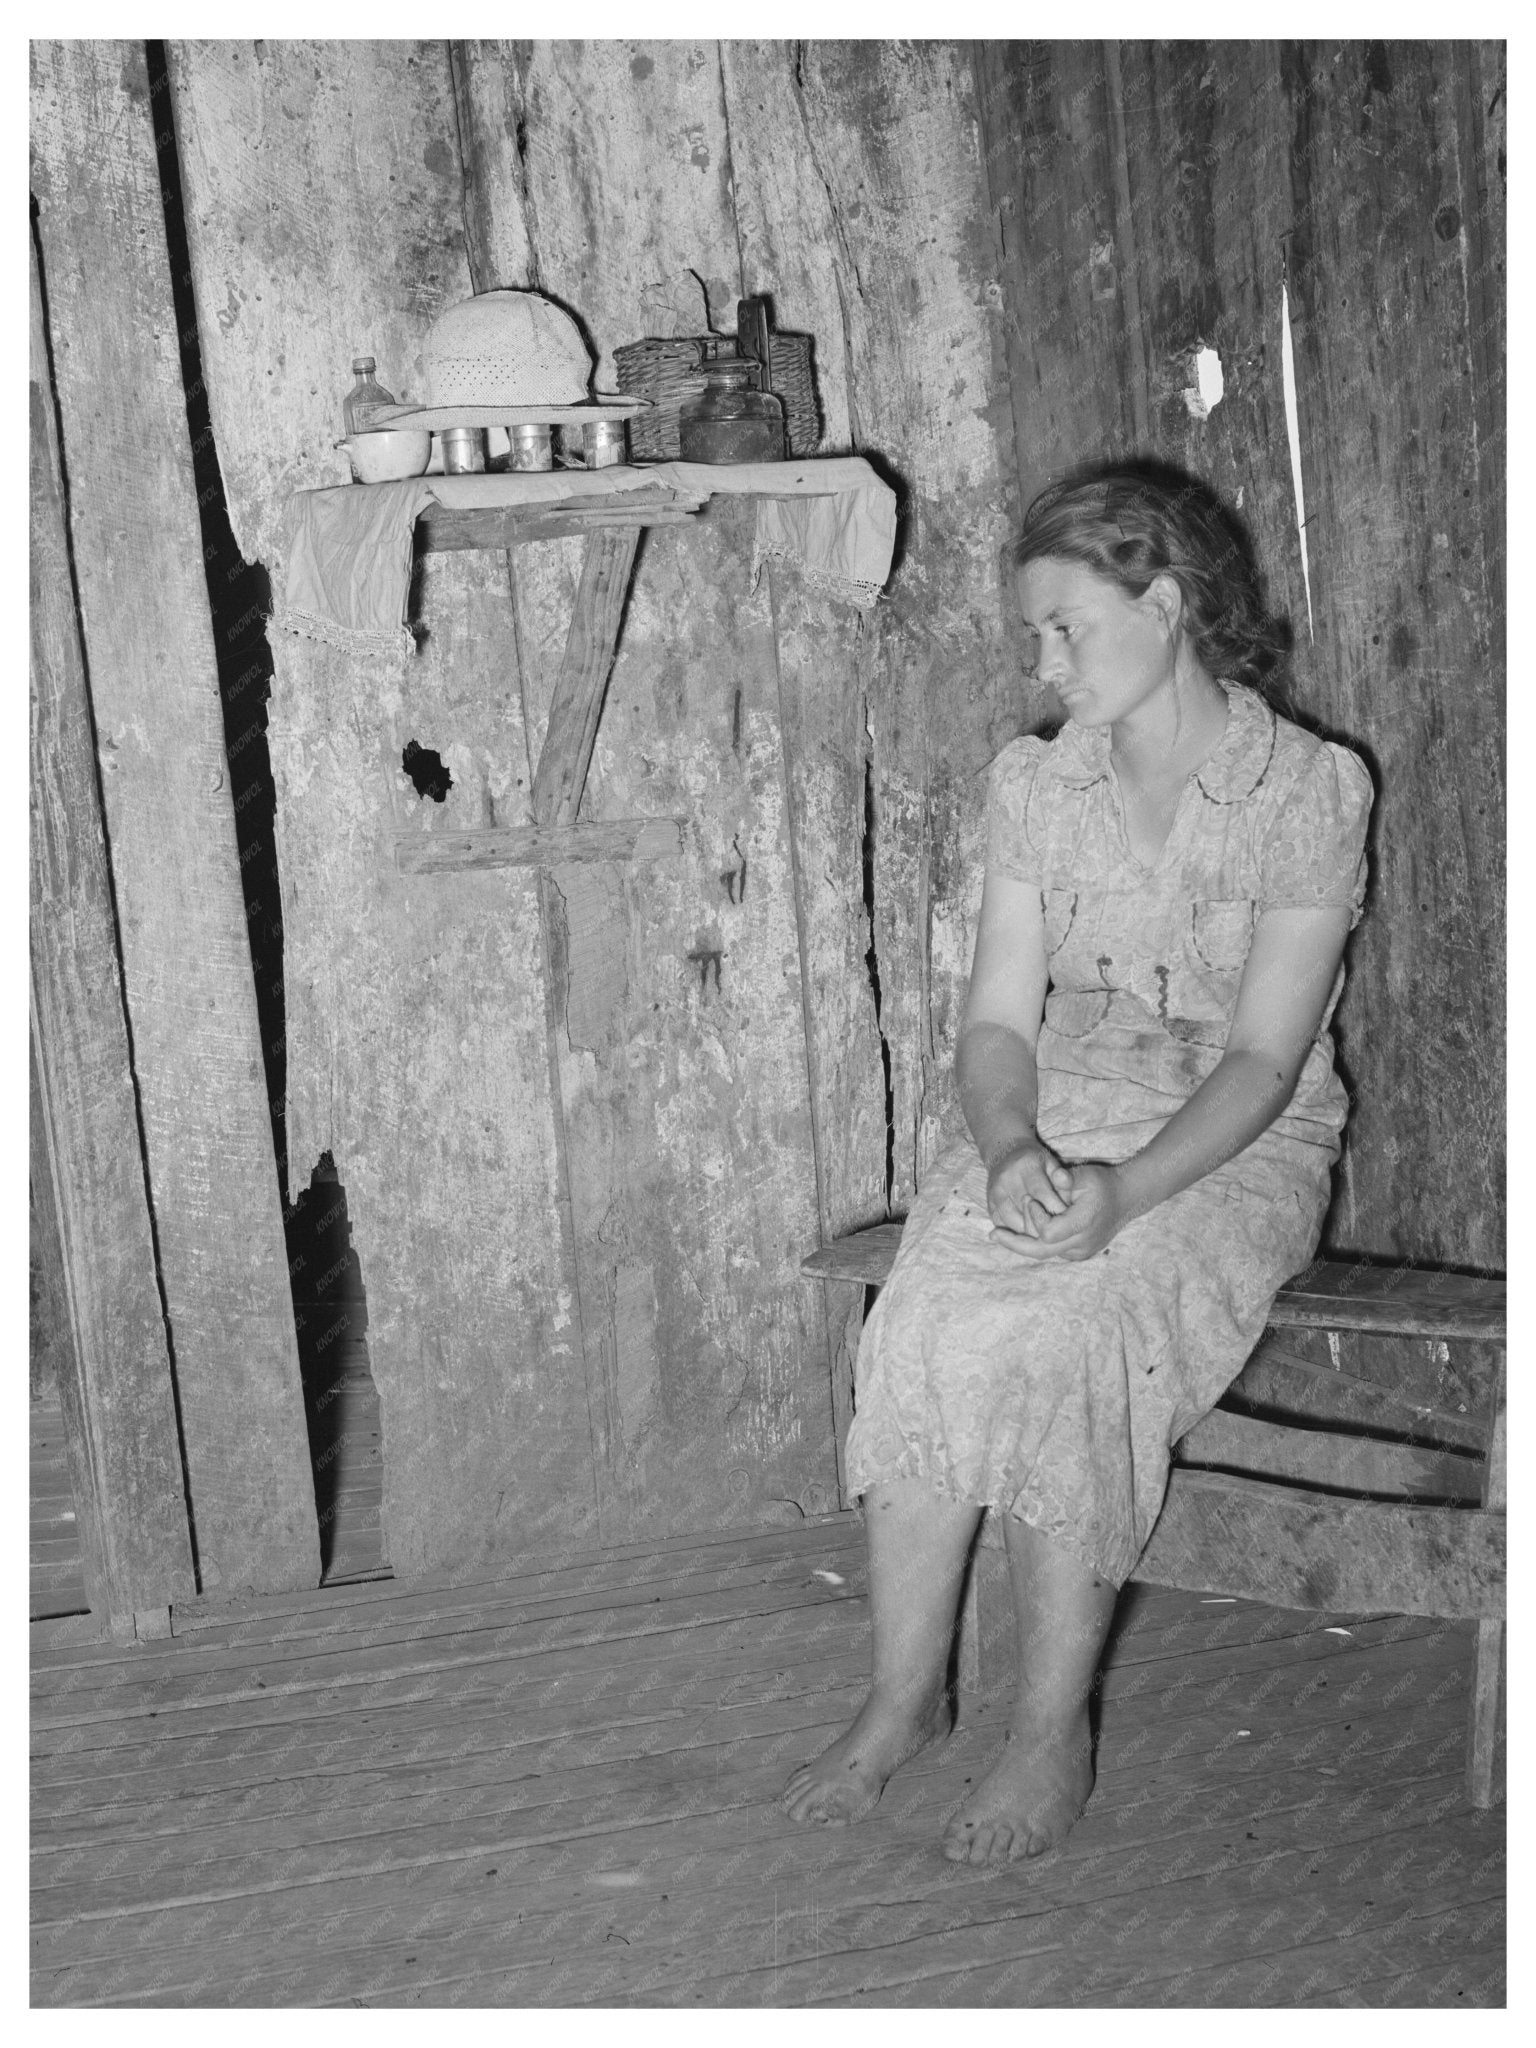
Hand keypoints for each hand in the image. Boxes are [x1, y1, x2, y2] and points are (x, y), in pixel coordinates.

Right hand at [985, 1137, 1073, 1237]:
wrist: (1005, 1156)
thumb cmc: (1035, 1162)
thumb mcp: (1051, 1162)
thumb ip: (1062, 1175)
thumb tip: (1066, 1183)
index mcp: (1026, 1166)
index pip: (1042, 1195)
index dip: (1056, 1210)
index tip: (1068, 1219)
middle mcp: (1007, 1179)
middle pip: (1028, 1212)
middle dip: (1046, 1224)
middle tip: (1059, 1229)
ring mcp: (996, 1194)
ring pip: (1015, 1224)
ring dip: (1032, 1232)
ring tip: (1046, 1232)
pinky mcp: (990, 1206)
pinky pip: (1005, 1227)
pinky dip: (1019, 1233)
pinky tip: (1030, 1232)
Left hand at [991, 1161, 1124, 1260]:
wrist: (1125, 1199)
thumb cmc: (1102, 1184)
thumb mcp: (1086, 1175)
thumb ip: (1066, 1177)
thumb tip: (1055, 1174)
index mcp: (1084, 1223)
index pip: (1048, 1232)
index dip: (1035, 1218)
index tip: (1030, 1200)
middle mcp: (1082, 1243)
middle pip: (1041, 1251)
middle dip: (1014, 1243)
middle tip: (992, 1234)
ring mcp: (1080, 1252)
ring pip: (1044, 1253)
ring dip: (1023, 1244)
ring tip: (1000, 1235)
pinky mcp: (1077, 1254)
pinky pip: (1051, 1251)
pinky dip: (1035, 1243)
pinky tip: (1019, 1235)